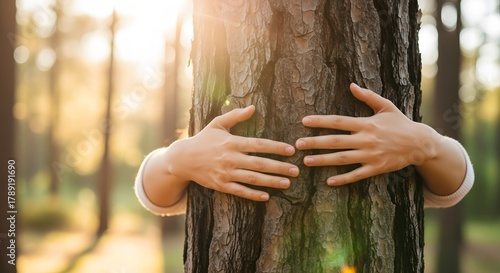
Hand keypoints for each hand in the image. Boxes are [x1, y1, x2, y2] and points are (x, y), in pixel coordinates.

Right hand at [170, 105, 298, 200]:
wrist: (183, 159)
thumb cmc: (203, 139)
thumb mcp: (217, 124)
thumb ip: (236, 116)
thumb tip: (253, 107)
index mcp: (232, 142)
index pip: (258, 145)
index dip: (276, 147)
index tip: (291, 150)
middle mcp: (230, 158)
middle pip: (260, 164)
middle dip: (279, 167)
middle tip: (296, 170)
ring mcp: (226, 173)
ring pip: (253, 179)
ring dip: (271, 182)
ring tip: (287, 183)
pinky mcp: (221, 185)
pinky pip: (240, 191)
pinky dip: (253, 195)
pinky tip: (267, 196)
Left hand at [295, 83, 436, 185]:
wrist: (420, 143)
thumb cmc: (400, 123)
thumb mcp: (386, 106)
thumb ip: (367, 96)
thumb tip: (351, 85)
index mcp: (366, 123)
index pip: (338, 121)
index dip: (320, 121)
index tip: (304, 121)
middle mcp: (366, 139)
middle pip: (335, 141)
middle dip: (315, 143)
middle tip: (298, 145)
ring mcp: (370, 155)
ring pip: (342, 159)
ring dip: (323, 161)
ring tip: (306, 162)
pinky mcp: (376, 168)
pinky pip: (356, 175)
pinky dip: (343, 179)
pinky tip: (329, 181)